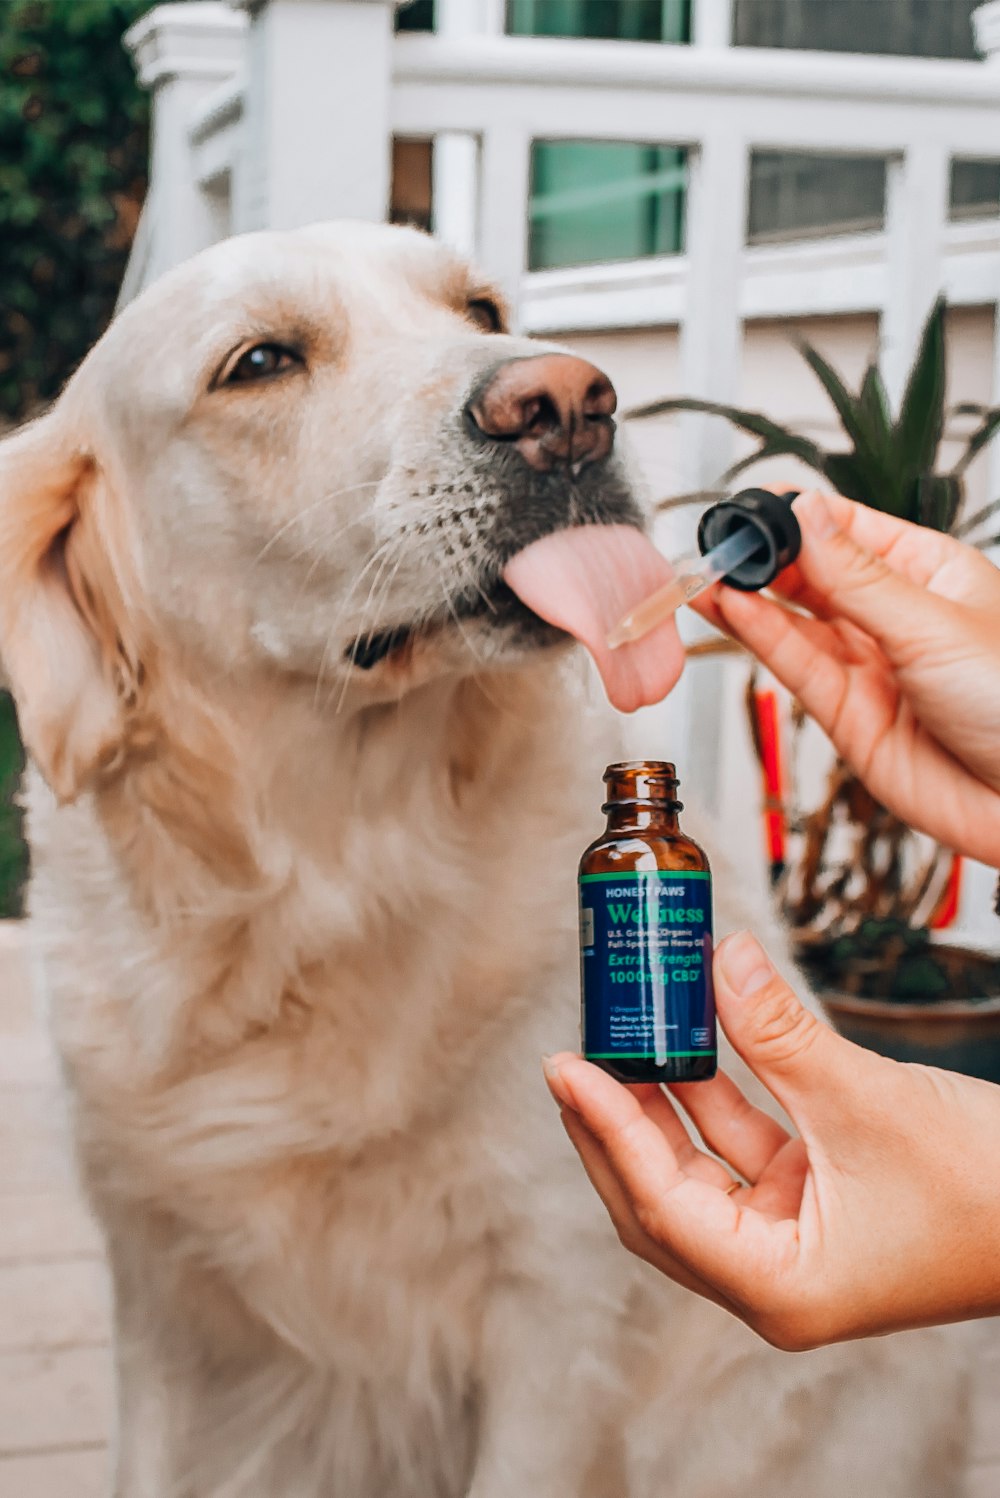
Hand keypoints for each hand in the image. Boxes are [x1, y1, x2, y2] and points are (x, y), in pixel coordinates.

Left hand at [544, 931, 999, 1349]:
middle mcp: (775, 1275)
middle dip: (615, 1125)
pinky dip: (715, 1096)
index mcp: (779, 1288)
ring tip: (621, 1035)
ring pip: (699, 1168)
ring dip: (663, 1103)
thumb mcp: (867, 1100)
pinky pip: (744, 1147)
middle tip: (576, 1057)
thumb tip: (718, 960)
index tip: (567, 1068)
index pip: (660, 1203)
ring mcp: (796, 1238)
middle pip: (661, 1197)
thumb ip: (781, 1032)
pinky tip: (691, 1041)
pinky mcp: (818, 1201)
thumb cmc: (987, 1188)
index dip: (606, 1129)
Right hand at [696, 490, 999, 865]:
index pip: (850, 528)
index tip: (755, 506)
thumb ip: (858, 577)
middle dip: (765, 555)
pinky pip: (794, 666)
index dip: (800, 515)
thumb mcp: (934, 624)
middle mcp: (895, 616)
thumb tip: (810, 514)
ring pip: (795, 621)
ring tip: (708, 574)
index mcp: (932, 573)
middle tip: (720, 541)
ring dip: (748, 596)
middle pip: (814, 573)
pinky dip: (758, 637)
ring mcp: (869, 666)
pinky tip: (731, 610)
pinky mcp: (846, 715)